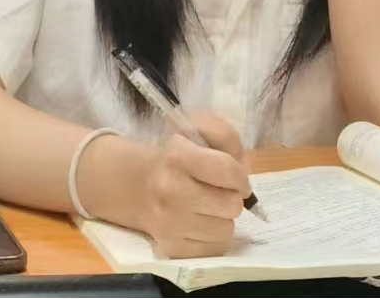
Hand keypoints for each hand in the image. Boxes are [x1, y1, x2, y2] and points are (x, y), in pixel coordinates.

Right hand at [135, 112, 249, 258]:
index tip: (237, 178)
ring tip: (208, 207)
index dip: (240, 176)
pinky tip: (202, 223)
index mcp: (177, 156)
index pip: (228, 170)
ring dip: (223, 218)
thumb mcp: (195, 130)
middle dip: (231, 196)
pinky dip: (215, 236)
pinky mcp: (173, 248)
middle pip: (232, 204)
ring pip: (227, 229)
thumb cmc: (173, 157)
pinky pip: (216, 248)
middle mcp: (172, 190)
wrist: (134, 185)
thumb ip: (225, 137)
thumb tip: (245, 168)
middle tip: (219, 191)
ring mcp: (171, 223)